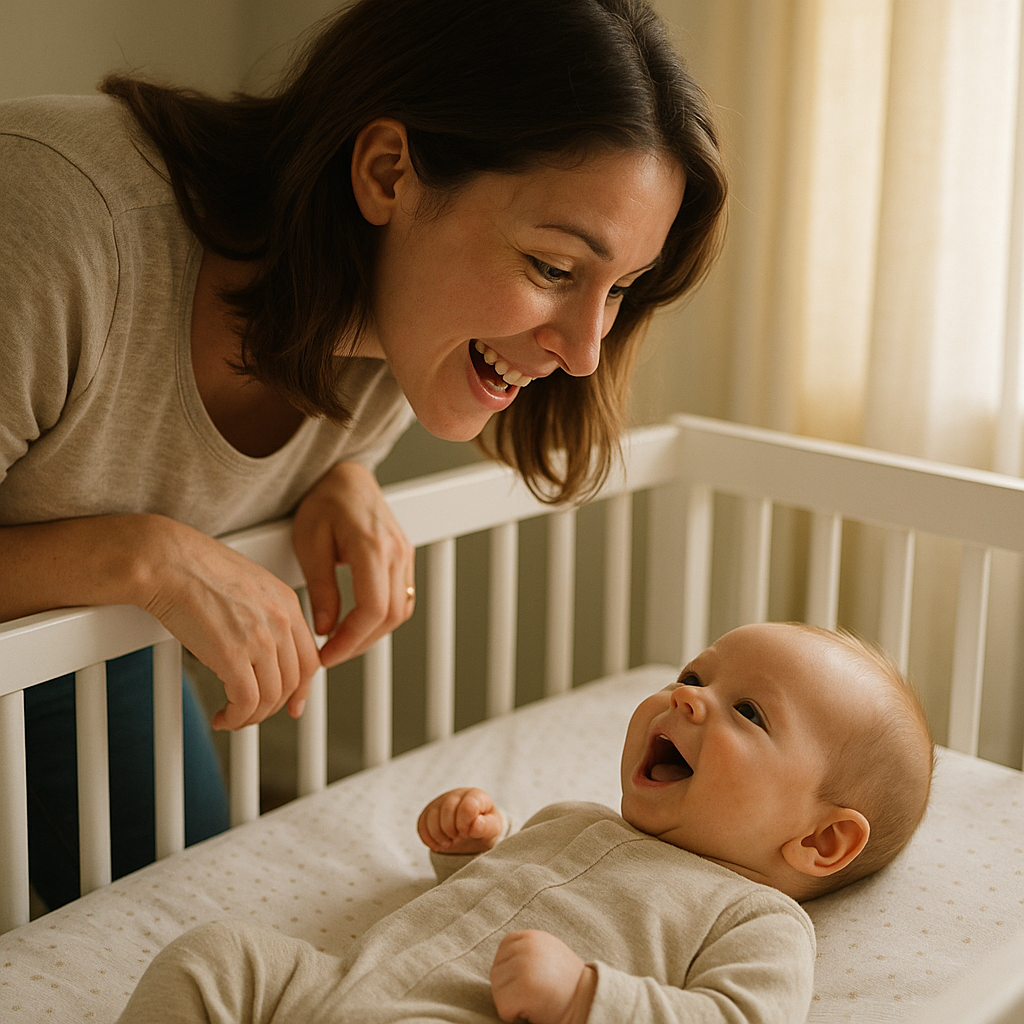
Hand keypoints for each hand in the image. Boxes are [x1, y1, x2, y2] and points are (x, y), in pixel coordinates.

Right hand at [139, 517, 320, 729]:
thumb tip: (262, 648)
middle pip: (293, 681)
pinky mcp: (232, 655)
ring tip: (233, 717)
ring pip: (271, 696)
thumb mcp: (248, 586)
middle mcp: (280, 621)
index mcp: (287, 603)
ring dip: (252, 716)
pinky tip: (223, 717)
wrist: (167, 561)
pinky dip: (237, 718)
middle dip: (274, 706)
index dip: (301, 688)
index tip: (292, 703)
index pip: (309, 657)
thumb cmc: (195, 570)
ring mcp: (259, 638)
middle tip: (253, 713)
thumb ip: (264, 615)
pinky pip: (246, 701)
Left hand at [292, 461, 414, 666]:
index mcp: (371, 546)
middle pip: (391, 615)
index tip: (327, 654)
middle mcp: (396, 552)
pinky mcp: (405, 558)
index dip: (351, 639)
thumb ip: (321, 589)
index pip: (373, 609)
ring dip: (373, 633)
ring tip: (342, 641)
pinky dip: (382, 617)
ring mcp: (405, 555)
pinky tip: (357, 622)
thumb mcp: (310, 544)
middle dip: (360, 642)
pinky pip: (403, 598)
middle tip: (330, 654)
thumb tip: (325, 630)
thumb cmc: (325, 502)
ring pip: (401, 611)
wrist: (346, 477)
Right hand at [417, 788, 503, 853]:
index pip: (467, 806)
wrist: (474, 828)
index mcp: (475, 795)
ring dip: (440, 836)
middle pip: (447, 809)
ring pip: (432, 817)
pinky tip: (440, 844)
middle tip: (459, 839)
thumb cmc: (485, 825)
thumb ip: (486, 826)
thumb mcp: (493, 827)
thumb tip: (475, 824)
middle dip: (452, 830)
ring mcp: (440, 802)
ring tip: (450, 842)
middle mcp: (456, 795)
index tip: (468, 833)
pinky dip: (429, 839)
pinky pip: (422, 825)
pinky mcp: (428, 813)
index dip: (465, 823)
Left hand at [490, 931, 596, 1023]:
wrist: (587, 1000)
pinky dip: (512, 1015)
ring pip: (497, 990)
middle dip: (508, 988)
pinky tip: (531, 1011)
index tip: (526, 980)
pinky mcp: (524, 988)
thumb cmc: (566, 982)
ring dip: (510, 1001)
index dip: (510, 969)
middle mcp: (526, 948)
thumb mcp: (547, 952)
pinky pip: (503, 1007)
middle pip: (496, 971)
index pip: (503, 949)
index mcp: (531, 937)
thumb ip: (526, 949)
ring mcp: (524, 967)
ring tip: (532, 1001)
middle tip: (531, 994)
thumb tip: (501, 960)